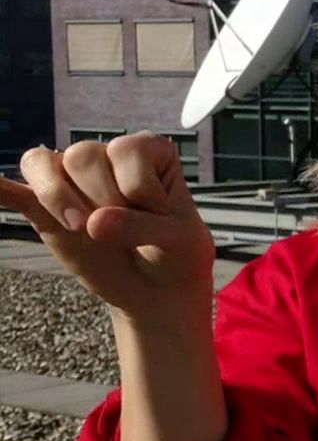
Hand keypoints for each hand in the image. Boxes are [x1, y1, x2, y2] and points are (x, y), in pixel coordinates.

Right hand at [0, 134, 214, 317]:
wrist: (158, 290)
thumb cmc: (176, 253)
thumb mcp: (177, 240)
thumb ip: (140, 226)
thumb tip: (92, 223)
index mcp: (146, 152)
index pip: (125, 151)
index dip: (138, 189)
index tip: (160, 215)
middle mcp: (106, 157)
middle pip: (82, 155)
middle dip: (101, 196)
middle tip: (120, 228)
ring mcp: (72, 182)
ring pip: (42, 163)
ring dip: (58, 196)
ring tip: (80, 227)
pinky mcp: (46, 210)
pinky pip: (13, 192)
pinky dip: (1, 189)